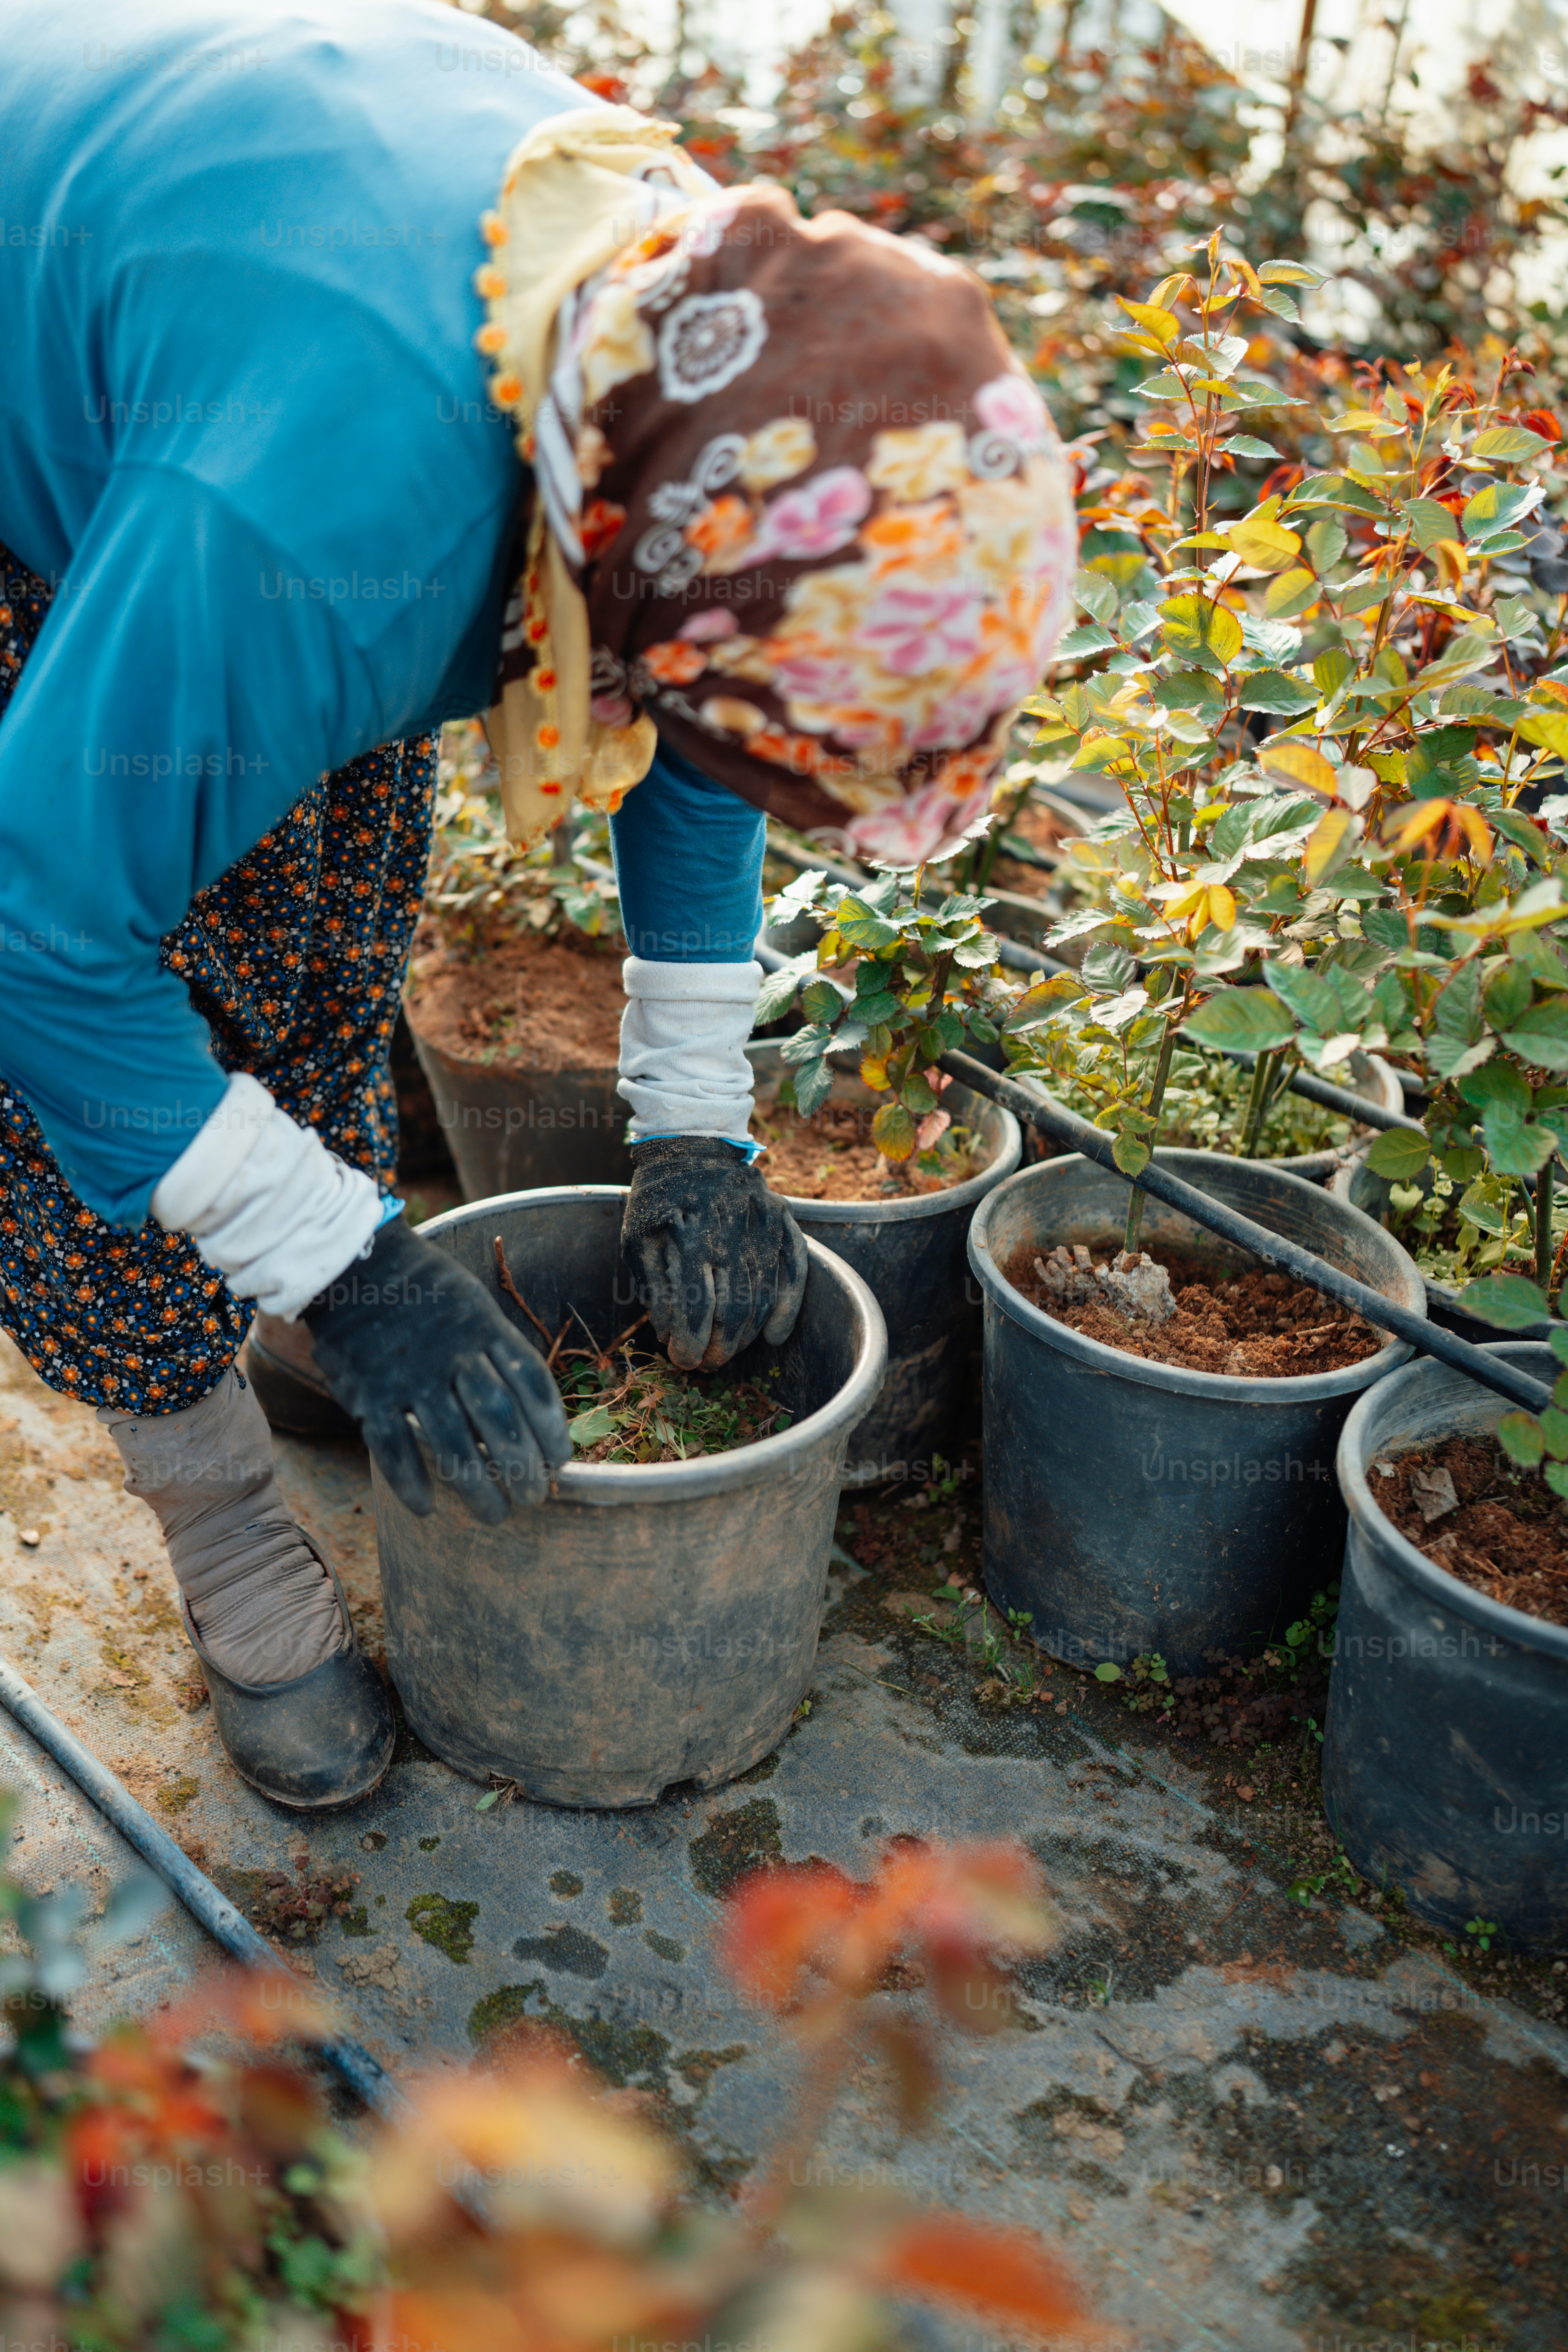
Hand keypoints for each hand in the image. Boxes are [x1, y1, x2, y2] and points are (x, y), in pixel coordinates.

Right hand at [301, 1215, 570, 1521]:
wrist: (354, 1263)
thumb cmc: (424, 1290)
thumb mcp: (473, 1303)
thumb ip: (496, 1350)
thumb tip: (527, 1409)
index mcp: (485, 1328)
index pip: (532, 1385)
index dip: (552, 1429)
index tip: (561, 1462)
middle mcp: (453, 1354)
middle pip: (499, 1420)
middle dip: (522, 1467)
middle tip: (534, 1497)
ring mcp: (409, 1376)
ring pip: (452, 1444)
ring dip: (477, 1488)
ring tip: (494, 1514)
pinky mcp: (368, 1393)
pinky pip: (393, 1448)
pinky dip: (411, 1483)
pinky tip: (427, 1508)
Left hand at [622, 1136, 808, 1369]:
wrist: (695, 1147)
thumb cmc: (660, 1199)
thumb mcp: (639, 1239)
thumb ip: (656, 1287)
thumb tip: (669, 1335)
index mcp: (691, 1235)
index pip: (696, 1305)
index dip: (690, 1342)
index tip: (682, 1361)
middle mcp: (733, 1231)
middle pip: (734, 1309)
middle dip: (719, 1346)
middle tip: (705, 1363)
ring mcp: (763, 1226)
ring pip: (763, 1297)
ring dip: (747, 1335)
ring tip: (727, 1352)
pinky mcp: (783, 1221)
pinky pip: (795, 1271)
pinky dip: (788, 1308)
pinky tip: (774, 1335)